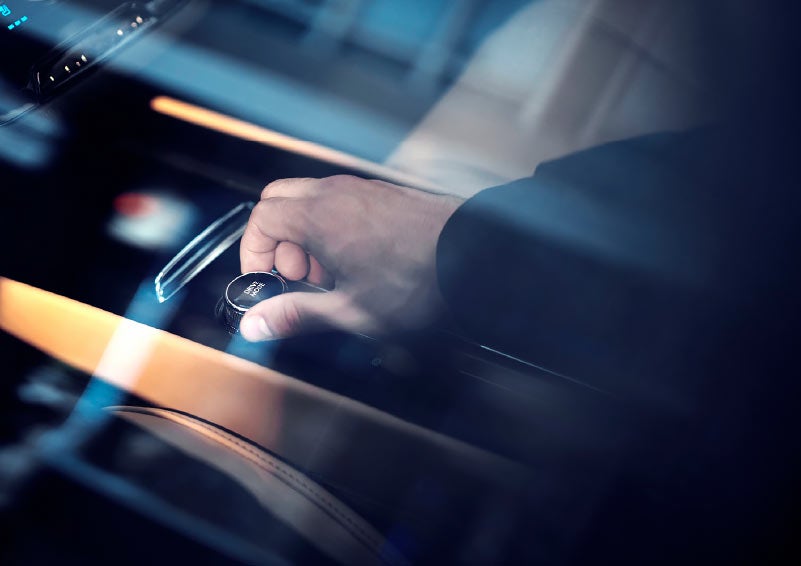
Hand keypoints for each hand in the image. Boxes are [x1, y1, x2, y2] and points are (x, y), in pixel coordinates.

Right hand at [238, 175, 462, 339]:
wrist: (475, 255)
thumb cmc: (417, 281)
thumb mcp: (350, 310)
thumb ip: (296, 315)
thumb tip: (256, 325)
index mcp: (319, 217)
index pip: (260, 218)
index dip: (253, 252)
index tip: (265, 279)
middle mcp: (336, 194)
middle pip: (278, 201)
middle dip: (277, 241)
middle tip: (299, 277)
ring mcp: (360, 190)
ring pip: (309, 200)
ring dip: (305, 235)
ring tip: (332, 274)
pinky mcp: (381, 194)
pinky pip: (338, 201)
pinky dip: (331, 226)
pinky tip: (357, 261)